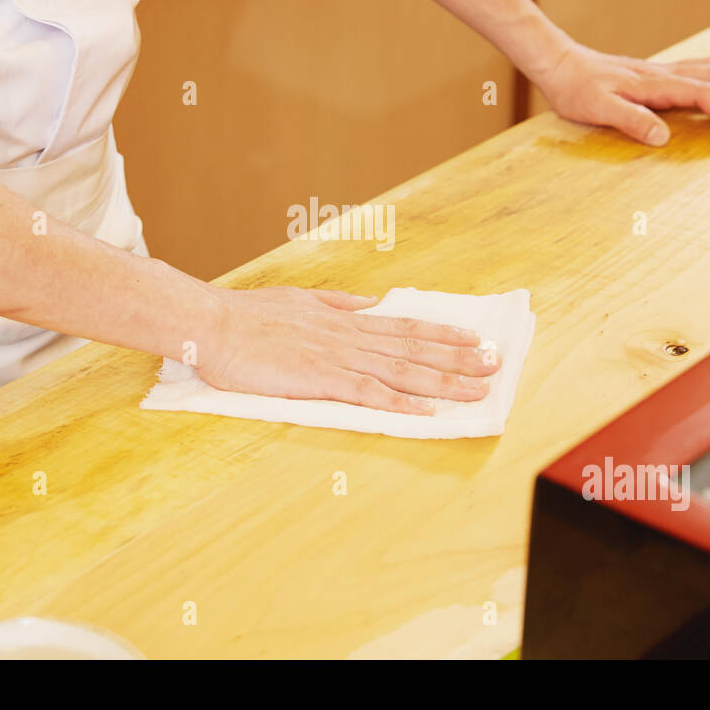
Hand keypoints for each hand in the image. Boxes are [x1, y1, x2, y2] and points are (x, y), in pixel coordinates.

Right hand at [195, 286, 500, 413]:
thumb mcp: (300, 299)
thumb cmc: (248, 316)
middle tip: (496, 363)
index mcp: (344, 319)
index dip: (442, 333)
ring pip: (401, 370)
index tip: (473, 337)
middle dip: (458, 357)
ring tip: (477, 388)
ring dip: (443, 380)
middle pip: (414, 347)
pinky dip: (401, 402)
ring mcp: (336, 358)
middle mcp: (349, 336)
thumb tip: (368, 303)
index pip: (404, 327)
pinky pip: (368, 393)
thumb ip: (337, 304)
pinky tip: (427, 410)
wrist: (213, 325)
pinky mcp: (319, 380)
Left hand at [532, 41, 709, 145]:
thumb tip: (663, 138)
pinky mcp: (656, 73)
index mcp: (654, 84)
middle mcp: (663, 73)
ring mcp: (661, 71)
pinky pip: (698, 70)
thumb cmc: (575, 89)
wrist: (560, 64)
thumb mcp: (597, 109)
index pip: (703, 95)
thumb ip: (631, 120)